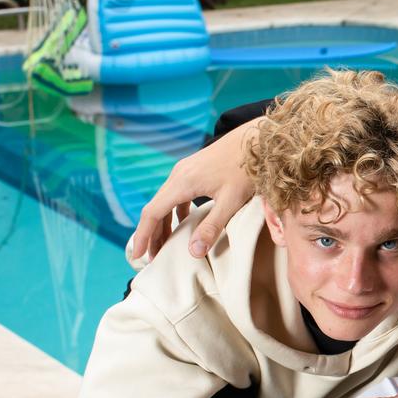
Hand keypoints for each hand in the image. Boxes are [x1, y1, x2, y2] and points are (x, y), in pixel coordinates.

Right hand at [129, 118, 258, 261]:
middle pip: (156, 208)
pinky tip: (184, 224)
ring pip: (166, 201)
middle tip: (153, 258)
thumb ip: (212, 227)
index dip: (144, 236)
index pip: (153, 213)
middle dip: (152, 234)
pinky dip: (176, 211)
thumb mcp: (231, 201)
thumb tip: (193, 252)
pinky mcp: (195, 169)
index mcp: (182, 182)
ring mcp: (185, 170)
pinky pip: (177, 194)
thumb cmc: (248, 168)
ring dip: (164, 223)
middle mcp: (178, 174)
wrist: (258, 139)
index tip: (139, 256)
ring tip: (166, 245)